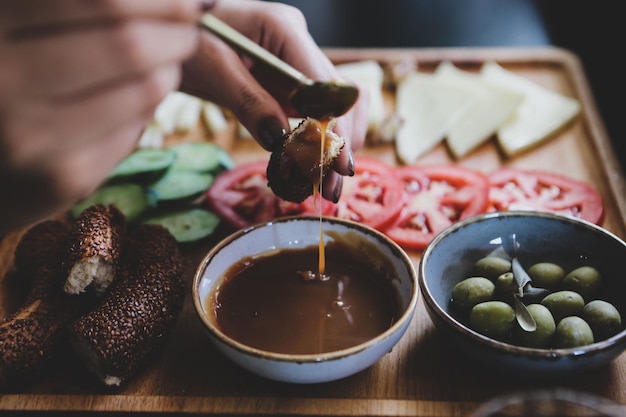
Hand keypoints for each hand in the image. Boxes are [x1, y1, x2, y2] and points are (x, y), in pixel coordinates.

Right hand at [0, 0, 205, 233]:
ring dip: (169, 68)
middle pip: (130, 43)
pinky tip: (126, 99)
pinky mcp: (63, 177)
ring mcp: (30, 135)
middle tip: (186, 25)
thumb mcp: (23, 22)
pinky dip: (146, 106)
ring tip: (160, 59)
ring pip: (148, 87)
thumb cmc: (12, 72)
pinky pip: (137, 127)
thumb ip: (85, 6)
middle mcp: (2, 75)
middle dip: (177, 31)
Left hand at [181, 0, 368, 201]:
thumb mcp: (211, 67)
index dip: (334, 127)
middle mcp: (300, 46)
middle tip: (330, 188)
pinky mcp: (292, 85)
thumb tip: (280, 141)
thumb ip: (248, 102)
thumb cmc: (187, 39)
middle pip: (339, 98)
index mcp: (284, 30)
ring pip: (338, 107)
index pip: (324, 85)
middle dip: (339, 145)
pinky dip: (320, 141)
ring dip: (337, 145)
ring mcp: (299, 65)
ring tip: (325, 184)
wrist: (177, 35)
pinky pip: (317, 114)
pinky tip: (313, 167)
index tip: (335, 164)